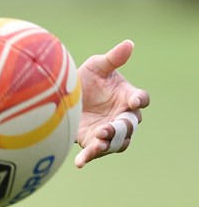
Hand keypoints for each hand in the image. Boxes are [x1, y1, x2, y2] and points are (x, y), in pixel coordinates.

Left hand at [74, 40, 149, 167]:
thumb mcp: (97, 66)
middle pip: (129, 125)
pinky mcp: (93, 141)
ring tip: (98, 143)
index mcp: (127, 96)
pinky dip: (89, 157)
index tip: (133, 99)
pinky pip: (95, 151)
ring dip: (109, 143)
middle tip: (108, 128)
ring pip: (117, 142)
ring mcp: (109, 130)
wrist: (65, 96)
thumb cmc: (87, 79)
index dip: (139, 100)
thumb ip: (113, 59)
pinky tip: (80, 163)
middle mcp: (122, 116)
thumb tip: (129, 43)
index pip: (141, 99)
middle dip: (120, 128)